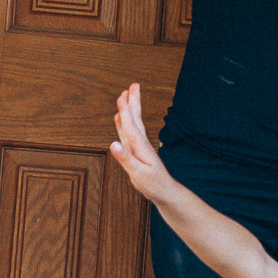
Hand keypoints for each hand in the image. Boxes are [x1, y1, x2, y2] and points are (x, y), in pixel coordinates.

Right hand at [110, 83, 172, 203]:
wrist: (164, 192)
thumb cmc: (153, 185)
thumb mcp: (138, 174)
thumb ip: (125, 159)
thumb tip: (113, 144)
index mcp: (140, 148)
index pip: (131, 126)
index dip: (125, 111)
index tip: (122, 96)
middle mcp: (140, 144)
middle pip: (136, 119)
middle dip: (133, 102)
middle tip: (132, 85)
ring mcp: (138, 146)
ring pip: (133, 123)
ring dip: (129, 109)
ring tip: (124, 95)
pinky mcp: (136, 150)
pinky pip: (128, 133)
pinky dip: (124, 123)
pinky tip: (119, 118)